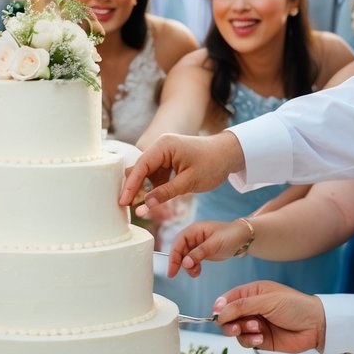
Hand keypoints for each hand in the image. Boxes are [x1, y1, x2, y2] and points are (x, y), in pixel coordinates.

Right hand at [120, 132, 244, 214]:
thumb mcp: (189, 182)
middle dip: (133, 188)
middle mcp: (160, 146)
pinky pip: (155, 175)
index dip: (130, 186)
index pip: (141, 166)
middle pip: (139, 169)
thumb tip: (145, 205)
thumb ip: (166, 193)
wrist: (229, 154)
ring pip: (146, 173)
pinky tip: (151, 201)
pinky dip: (153, 188)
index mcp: (164, 146)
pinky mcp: (168, 160)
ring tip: (137, 207)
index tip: (123, 202)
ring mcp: (164, 153)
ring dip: (143, 189)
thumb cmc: (212, 164)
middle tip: (125, 207)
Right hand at [166, 219, 247, 277]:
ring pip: (184, 258)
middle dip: (180, 264)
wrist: (243, 238)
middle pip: (178, 252)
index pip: (177, 244)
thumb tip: (185, 263)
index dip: (173, 258)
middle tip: (180, 274)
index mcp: (193, 230)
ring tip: (196, 272)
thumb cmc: (230, 235)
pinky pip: (191, 262)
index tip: (172, 271)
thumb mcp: (215, 244)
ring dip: (188, 267)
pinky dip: (192, 268)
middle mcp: (192, 237)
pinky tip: (198, 271)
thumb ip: (199, 253)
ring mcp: (195, 245)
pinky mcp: (200, 253)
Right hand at [212, 280, 324, 352]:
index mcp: (252, 293)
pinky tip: (260, 338)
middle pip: (227, 316)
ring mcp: (255, 324)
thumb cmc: (295, 306)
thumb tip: (218, 311)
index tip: (218, 314)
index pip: (228, 299)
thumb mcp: (266, 300)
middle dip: (229, 322)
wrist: (316, 325)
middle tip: (236, 326)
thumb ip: (241, 306)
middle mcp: (251, 308)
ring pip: (234, 330)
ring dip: (241, 331)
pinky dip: (249, 340)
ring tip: (256, 329)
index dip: (220, 306)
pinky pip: (245, 341)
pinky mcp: (260, 339)